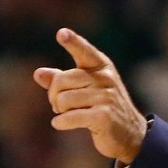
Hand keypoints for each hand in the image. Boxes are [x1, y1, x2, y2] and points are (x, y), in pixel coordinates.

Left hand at [34, 28, 147, 164]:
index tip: (61, 33)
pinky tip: (59, 124)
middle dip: (53, 95)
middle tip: (58, 105)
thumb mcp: (84, 89)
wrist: (130, 134)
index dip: (72, 42)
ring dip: (59, 111)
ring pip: (64, 100)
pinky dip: (61, 122)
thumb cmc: (102, 107)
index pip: (84, 51)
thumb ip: (61, 80)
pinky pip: (70, 116)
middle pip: (62, 80)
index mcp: (100, 66)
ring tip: (67, 114)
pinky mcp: (104, 116)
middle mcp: (105, 78)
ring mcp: (106, 96)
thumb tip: (38, 73)